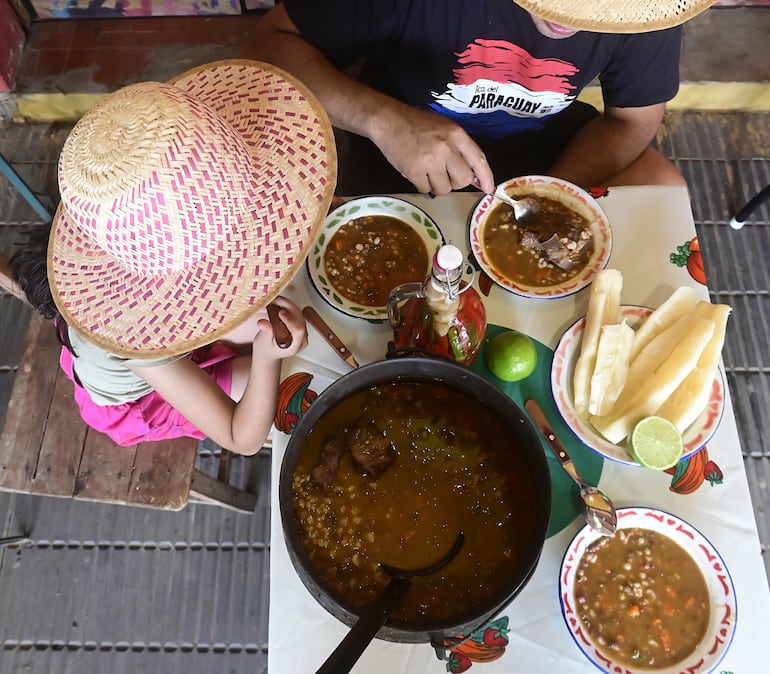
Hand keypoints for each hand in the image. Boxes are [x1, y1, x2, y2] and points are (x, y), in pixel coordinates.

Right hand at [253, 296, 307, 357]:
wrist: (268, 351)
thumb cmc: (266, 349)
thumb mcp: (263, 342)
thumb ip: (265, 332)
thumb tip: (263, 323)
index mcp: (295, 346)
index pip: (298, 331)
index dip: (290, 320)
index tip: (280, 312)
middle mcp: (301, 338)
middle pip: (299, 319)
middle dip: (287, 307)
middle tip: (274, 301)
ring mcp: (302, 331)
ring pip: (298, 313)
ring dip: (286, 304)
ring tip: (274, 300)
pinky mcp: (299, 324)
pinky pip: (296, 312)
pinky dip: (286, 305)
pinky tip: (278, 302)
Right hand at [372, 105, 495, 194]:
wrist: (388, 120)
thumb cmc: (418, 125)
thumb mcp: (445, 128)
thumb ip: (460, 148)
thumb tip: (473, 176)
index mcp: (457, 135)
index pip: (478, 159)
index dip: (486, 177)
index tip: (489, 190)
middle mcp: (447, 148)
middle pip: (463, 180)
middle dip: (455, 182)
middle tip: (444, 174)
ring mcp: (430, 160)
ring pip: (444, 189)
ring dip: (437, 185)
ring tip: (427, 172)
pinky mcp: (414, 171)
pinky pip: (426, 190)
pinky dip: (421, 185)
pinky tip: (416, 172)